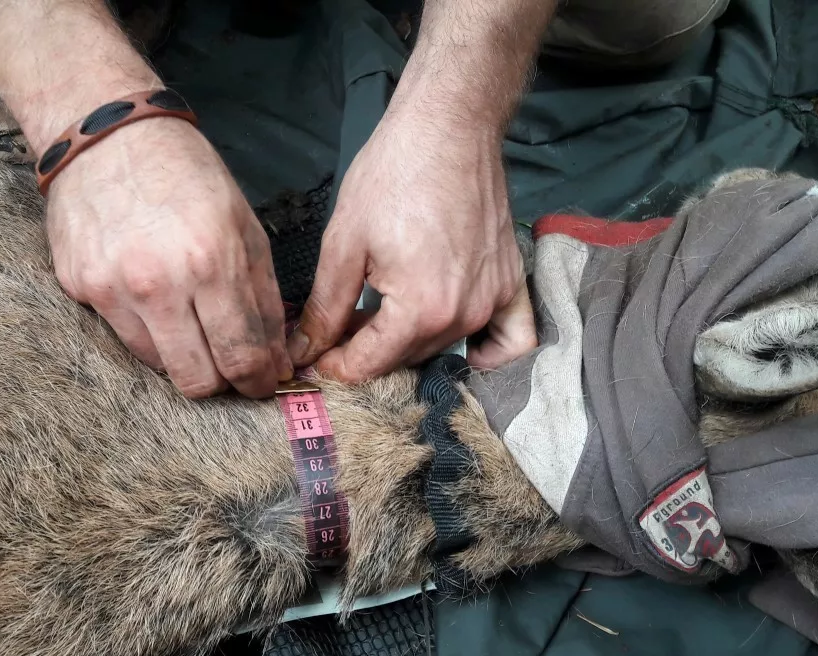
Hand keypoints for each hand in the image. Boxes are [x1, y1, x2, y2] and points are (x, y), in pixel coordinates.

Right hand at [45, 117, 292, 398]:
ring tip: (190, 324)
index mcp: (211, 262)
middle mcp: (159, 284)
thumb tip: (274, 357)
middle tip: (229, 367)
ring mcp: (113, 289)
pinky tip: (153, 298)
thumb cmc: (184, 174)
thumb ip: (261, 295)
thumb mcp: (243, 224)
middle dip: (222, 382)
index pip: (241, 355)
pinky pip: (123, 337)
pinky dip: (147, 331)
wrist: (105, 132)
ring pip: (159, 366)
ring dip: (183, 356)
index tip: (263, 381)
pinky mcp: (81, 288)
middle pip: (198, 379)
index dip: (259, 380)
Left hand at [287, 99, 536, 381]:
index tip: (314, 355)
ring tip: (379, 312)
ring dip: (409, 343)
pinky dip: (487, 353)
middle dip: (368, 350)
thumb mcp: (344, 243)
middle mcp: (464, 316)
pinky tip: (456, 342)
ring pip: (444, 348)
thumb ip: (326, 307)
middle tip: (340, 324)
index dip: (334, 365)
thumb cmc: (394, 175)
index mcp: (420, 310)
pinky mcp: (513, 284)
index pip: (370, 364)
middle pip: (406, 360)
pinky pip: (510, 340)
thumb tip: (304, 350)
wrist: (449, 127)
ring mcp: (495, 301)